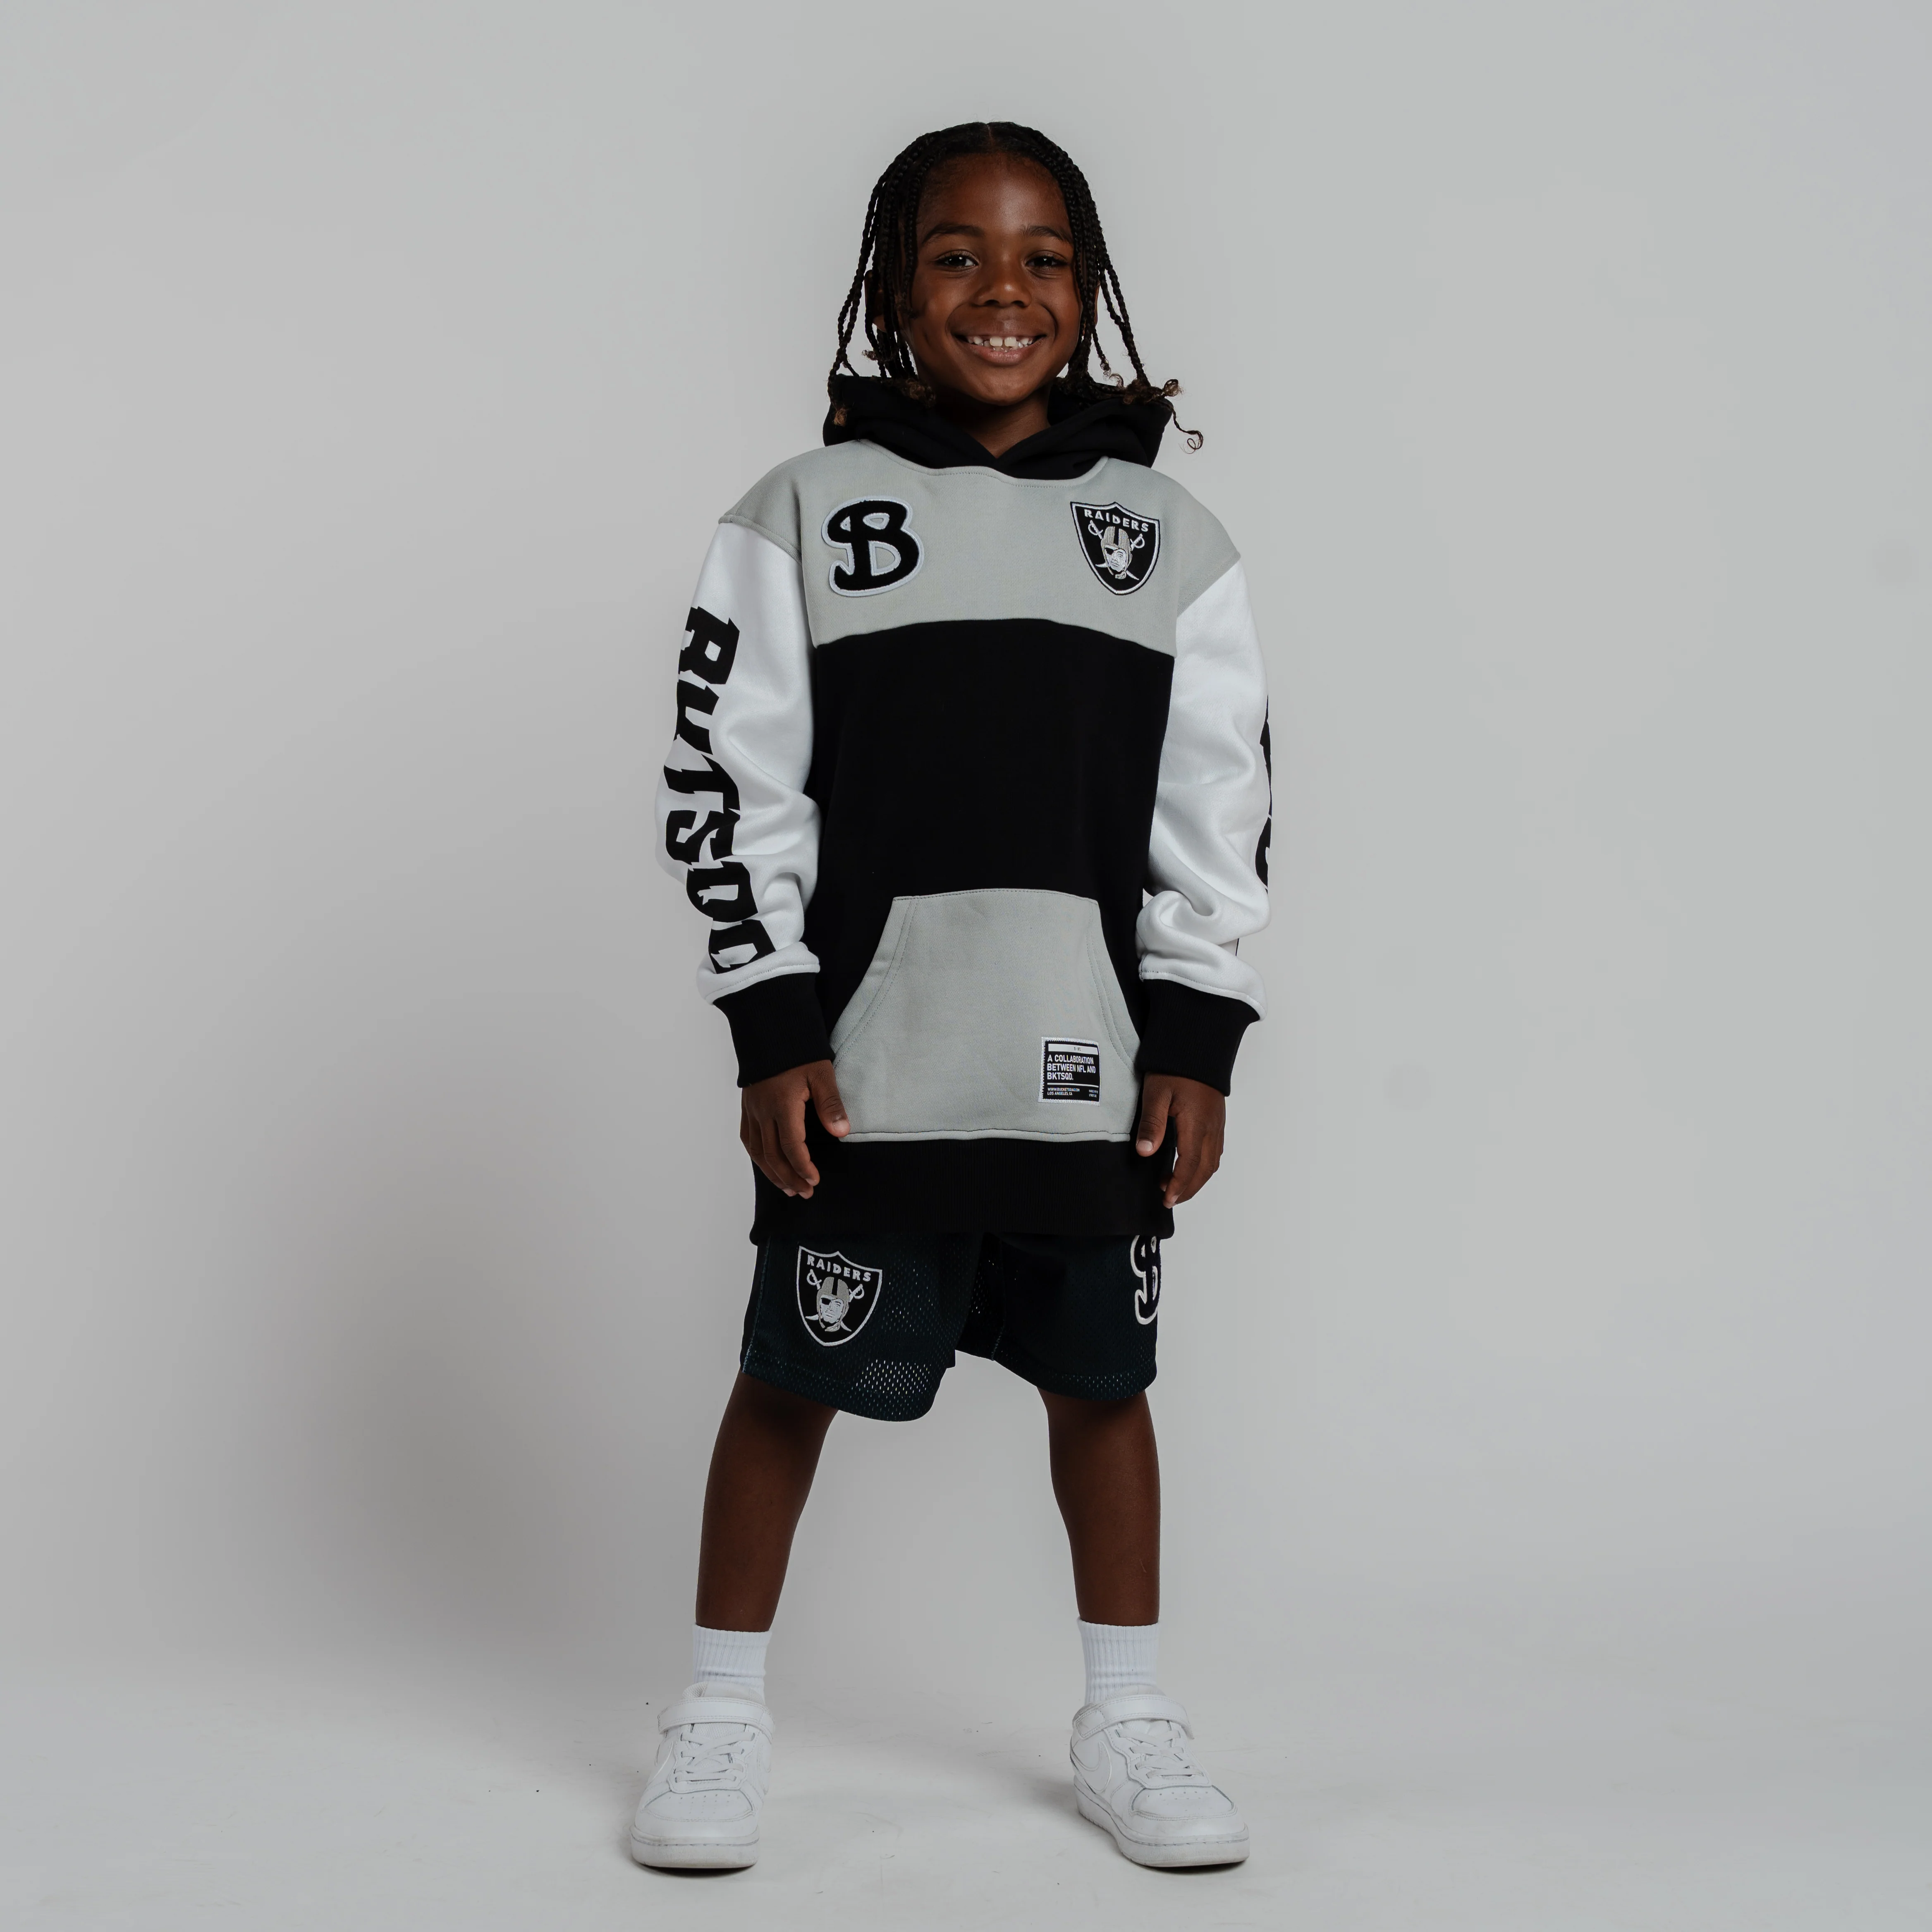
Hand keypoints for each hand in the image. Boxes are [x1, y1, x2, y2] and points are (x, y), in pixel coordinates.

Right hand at [739, 1060, 849, 1197]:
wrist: (770, 1027)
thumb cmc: (798, 1050)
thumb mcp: (821, 1073)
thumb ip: (830, 1104)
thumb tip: (842, 1133)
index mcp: (782, 1105)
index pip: (791, 1146)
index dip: (802, 1167)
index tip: (814, 1181)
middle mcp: (763, 1111)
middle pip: (772, 1154)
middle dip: (789, 1177)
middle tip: (805, 1193)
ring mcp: (752, 1109)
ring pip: (757, 1150)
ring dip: (772, 1172)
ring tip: (787, 1188)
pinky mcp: (747, 1106)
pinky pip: (748, 1138)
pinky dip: (757, 1156)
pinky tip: (766, 1165)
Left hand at [1134, 1073, 1224, 1209]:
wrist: (1197, 1046)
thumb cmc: (1175, 1067)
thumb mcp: (1156, 1093)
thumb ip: (1152, 1124)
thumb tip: (1145, 1152)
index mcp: (1197, 1125)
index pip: (1189, 1166)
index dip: (1179, 1186)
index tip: (1167, 1199)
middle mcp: (1212, 1128)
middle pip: (1205, 1169)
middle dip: (1189, 1189)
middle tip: (1170, 1199)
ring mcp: (1217, 1124)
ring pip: (1213, 1161)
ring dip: (1197, 1178)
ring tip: (1176, 1185)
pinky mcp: (1217, 1118)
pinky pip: (1215, 1149)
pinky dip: (1204, 1164)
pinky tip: (1190, 1164)